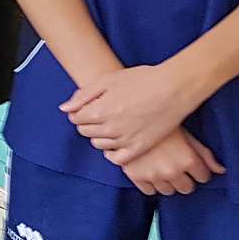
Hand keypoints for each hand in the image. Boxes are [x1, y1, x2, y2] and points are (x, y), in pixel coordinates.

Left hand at [63, 64, 191, 162]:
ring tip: (113, 124)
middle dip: (89, 123)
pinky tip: (118, 141)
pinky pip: (117, 159)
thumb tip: (64, 109)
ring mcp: (124, 140)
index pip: (76, 119)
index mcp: (99, 111)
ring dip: (101, 136)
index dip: (81, 112)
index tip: (91, 107)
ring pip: (99, 145)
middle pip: (85, 132)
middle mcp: (109, 129)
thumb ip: (84, 95)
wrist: (174, 89)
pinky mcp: (139, 148)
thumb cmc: (142, 80)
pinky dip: (113, 152)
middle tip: (103, 113)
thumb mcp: (109, 80)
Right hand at [115, 129, 222, 196]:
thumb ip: (204, 153)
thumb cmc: (159, 120)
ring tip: (164, 169)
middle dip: (185, 179)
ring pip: (168, 191)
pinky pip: (149, 192)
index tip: (195, 166)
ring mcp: (153, 175)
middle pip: (187, 188)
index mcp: (187, 159)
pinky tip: (151, 173)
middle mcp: (172, 170)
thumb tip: (221, 170)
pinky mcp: (136, 177)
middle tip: (179, 168)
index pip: (203, 177)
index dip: (200, 170)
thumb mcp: (185, 133)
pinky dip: (152, 185)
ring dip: (168, 182)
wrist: (127, 115)